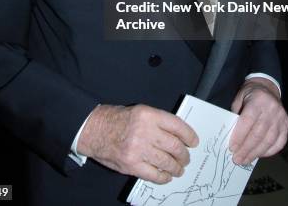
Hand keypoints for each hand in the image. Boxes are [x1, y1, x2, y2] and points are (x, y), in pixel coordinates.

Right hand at [77, 104, 198, 183]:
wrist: (94, 130)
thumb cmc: (116, 119)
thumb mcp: (139, 111)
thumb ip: (157, 121)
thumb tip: (177, 134)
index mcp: (148, 115)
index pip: (176, 125)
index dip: (189, 135)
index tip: (194, 141)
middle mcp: (145, 131)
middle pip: (174, 146)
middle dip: (184, 154)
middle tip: (186, 158)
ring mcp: (138, 149)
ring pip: (166, 162)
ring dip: (176, 168)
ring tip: (179, 169)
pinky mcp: (132, 165)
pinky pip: (154, 174)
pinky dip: (163, 177)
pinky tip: (166, 176)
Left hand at [229, 78, 287, 164]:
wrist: (268, 88)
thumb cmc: (250, 95)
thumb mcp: (239, 98)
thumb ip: (236, 115)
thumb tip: (232, 138)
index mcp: (258, 100)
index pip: (248, 121)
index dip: (239, 136)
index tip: (232, 148)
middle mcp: (272, 109)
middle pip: (258, 133)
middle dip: (246, 149)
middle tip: (237, 159)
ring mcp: (282, 118)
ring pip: (269, 140)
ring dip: (256, 153)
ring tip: (246, 160)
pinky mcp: (287, 125)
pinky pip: (279, 143)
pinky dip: (269, 152)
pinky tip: (259, 155)